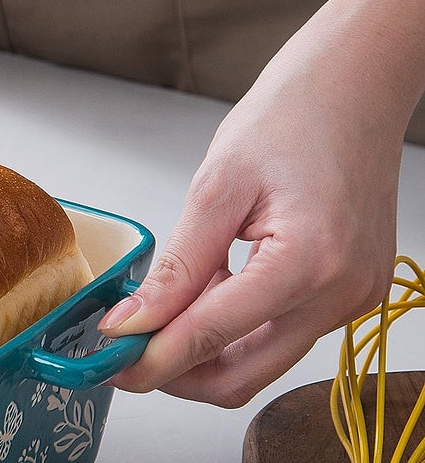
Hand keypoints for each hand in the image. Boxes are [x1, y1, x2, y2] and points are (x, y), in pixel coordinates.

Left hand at [101, 11, 407, 406]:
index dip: (151, 357)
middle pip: (242, 376)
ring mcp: (354, 299)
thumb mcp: (215, 188)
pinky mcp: (352, 294)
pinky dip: (237, 327)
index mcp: (309, 263)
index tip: (107, 363)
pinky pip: (283, 333)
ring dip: (205, 350)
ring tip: (162, 311)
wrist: (356, 86)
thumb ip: (176, 268)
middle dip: (175, 374)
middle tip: (123, 355)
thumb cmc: (293, 117)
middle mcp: (341, 294)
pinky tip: (208, 291)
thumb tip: (132, 322)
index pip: (211, 336)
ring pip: (262, 361)